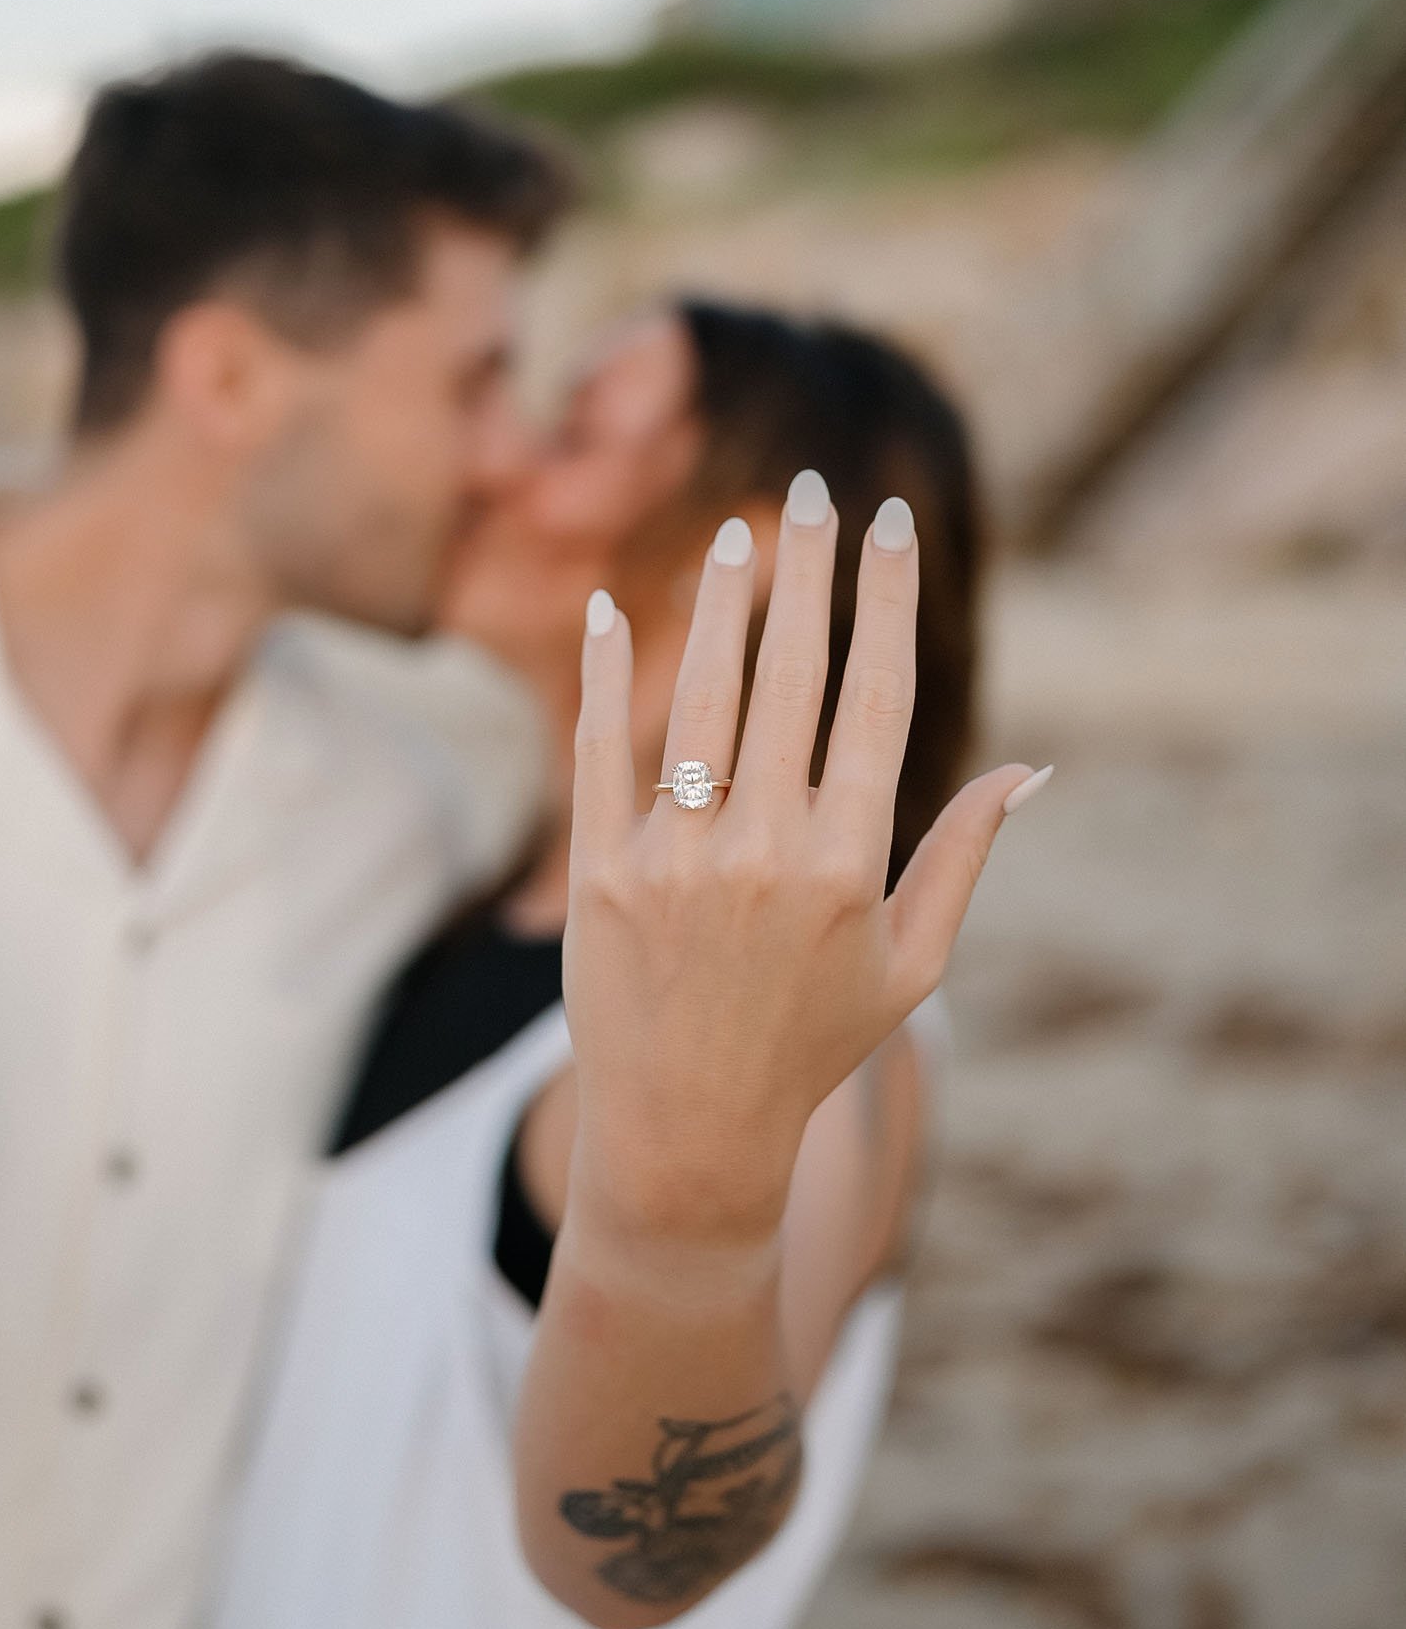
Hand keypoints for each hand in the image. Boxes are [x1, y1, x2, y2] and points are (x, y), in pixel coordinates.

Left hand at [562, 472, 1046, 1258]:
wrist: (688, 1138)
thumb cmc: (813, 1046)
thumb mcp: (911, 966)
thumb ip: (963, 857)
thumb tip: (1032, 769)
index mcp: (850, 863)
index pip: (875, 696)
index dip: (884, 600)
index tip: (889, 524)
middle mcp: (763, 850)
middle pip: (790, 675)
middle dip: (808, 569)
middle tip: (813, 490)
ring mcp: (673, 859)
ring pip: (699, 698)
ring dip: (720, 604)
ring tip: (736, 535)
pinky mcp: (597, 874)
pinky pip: (599, 752)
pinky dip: (606, 675)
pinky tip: (616, 605)